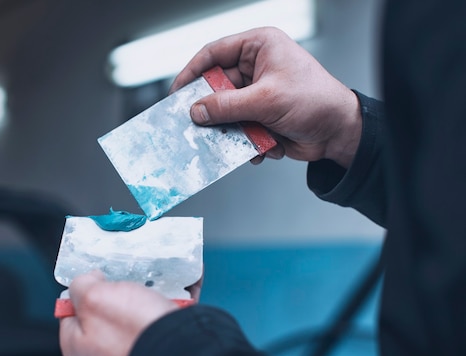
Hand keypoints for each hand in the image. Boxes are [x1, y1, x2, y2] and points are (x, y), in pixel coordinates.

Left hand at [59, 270, 178, 355]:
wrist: (183, 353)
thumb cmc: (135, 331)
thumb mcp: (94, 297)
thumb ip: (81, 285)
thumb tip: (87, 280)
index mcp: (79, 346)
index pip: (71, 311)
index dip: (83, 290)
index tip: (98, 278)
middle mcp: (104, 355)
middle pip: (106, 311)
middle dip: (120, 290)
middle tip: (131, 280)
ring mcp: (133, 353)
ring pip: (137, 313)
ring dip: (150, 294)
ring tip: (161, 282)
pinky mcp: (160, 350)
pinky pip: (162, 320)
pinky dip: (171, 304)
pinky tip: (180, 292)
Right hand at [169, 27, 361, 168]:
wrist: (339, 133)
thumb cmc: (316, 101)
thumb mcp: (267, 100)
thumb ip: (227, 106)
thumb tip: (197, 110)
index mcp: (259, 46)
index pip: (214, 53)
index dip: (192, 72)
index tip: (177, 92)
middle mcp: (256, 66)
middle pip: (216, 86)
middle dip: (211, 109)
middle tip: (196, 124)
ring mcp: (257, 92)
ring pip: (225, 111)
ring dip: (230, 128)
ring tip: (235, 139)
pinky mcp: (259, 115)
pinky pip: (238, 127)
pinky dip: (244, 139)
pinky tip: (259, 146)